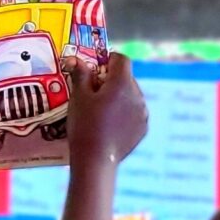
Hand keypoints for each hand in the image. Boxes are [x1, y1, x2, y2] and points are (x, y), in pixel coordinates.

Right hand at [64, 52, 147, 166]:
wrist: (96, 159)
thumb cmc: (85, 125)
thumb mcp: (79, 97)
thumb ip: (80, 74)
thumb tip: (76, 59)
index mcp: (122, 83)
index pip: (121, 59)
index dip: (108, 60)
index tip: (95, 68)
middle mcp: (137, 95)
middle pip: (127, 78)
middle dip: (112, 80)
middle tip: (93, 92)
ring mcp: (143, 113)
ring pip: (131, 95)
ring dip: (119, 97)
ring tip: (101, 110)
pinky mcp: (143, 128)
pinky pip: (135, 112)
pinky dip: (125, 113)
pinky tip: (110, 124)